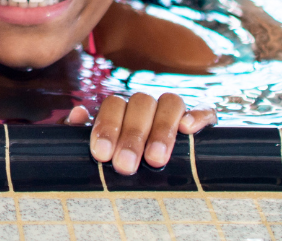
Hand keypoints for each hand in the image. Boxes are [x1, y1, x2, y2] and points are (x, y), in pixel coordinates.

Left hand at [67, 93, 215, 174]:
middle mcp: (147, 106)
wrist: (154, 180)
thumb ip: (80, 133)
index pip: (114, 105)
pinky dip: (198, 115)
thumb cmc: (116, 165)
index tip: (101, 154)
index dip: (107, 127)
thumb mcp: (98, 153)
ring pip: (170, 103)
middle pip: (141, 103)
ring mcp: (174, 112)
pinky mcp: (201, 121)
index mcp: (121, 110)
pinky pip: (204, 110)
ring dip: (162, 129)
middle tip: (124, 166)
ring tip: (155, 159)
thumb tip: (77, 114)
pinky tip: (188, 130)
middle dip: (132, 135)